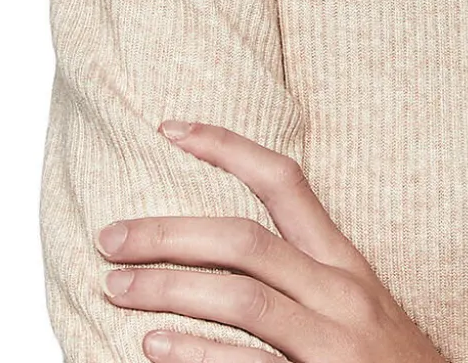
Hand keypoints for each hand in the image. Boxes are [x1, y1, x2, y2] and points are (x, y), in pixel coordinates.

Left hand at [96, 119, 446, 362]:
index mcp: (345, 263)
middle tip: (111, 237)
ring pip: (245, 298)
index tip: (172, 127)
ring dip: (171, 288)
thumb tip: (229, 256)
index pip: (284, 182)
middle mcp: (339, 291)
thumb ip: (305, 279)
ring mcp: (332, 340)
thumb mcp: (356, 308)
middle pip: (247, 241)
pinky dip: (198, 354)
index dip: (227, 147)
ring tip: (117, 287)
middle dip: (171, 233)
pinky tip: (153, 346)